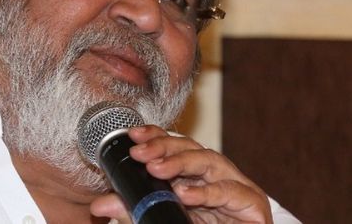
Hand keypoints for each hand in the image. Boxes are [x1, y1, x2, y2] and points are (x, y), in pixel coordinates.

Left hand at [89, 125, 272, 223]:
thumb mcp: (160, 219)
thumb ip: (134, 209)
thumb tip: (99, 205)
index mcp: (194, 173)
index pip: (174, 144)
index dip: (155, 135)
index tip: (132, 135)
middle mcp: (214, 173)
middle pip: (189, 147)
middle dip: (163, 146)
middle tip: (139, 152)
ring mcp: (235, 186)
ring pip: (209, 160)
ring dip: (181, 162)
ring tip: (157, 169)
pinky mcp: (252, 203)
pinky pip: (229, 191)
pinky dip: (206, 191)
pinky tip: (186, 194)